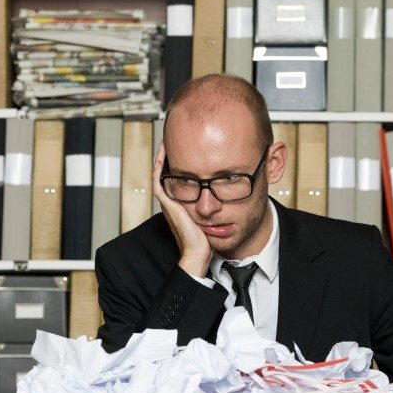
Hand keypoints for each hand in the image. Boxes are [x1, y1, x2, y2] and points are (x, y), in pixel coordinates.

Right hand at [152, 142, 211, 277]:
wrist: (199, 253)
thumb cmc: (207, 239)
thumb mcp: (213, 217)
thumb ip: (217, 205)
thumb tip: (234, 191)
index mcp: (180, 204)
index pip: (177, 178)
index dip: (178, 163)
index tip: (186, 148)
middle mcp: (172, 201)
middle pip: (166, 172)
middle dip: (170, 156)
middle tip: (174, 140)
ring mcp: (168, 202)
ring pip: (159, 172)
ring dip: (162, 156)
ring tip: (168, 140)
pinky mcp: (167, 203)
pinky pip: (158, 179)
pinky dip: (159, 164)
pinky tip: (165, 151)